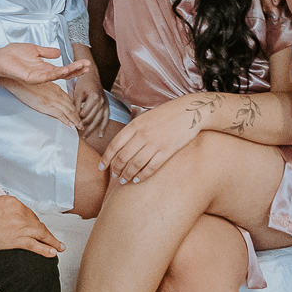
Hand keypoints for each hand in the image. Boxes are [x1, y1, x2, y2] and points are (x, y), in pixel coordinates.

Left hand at [0, 42, 90, 84]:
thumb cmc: (13, 54)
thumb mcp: (35, 50)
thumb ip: (47, 52)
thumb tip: (59, 52)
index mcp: (45, 68)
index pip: (63, 69)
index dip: (75, 67)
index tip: (86, 63)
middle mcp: (43, 74)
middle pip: (64, 74)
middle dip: (76, 70)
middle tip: (88, 66)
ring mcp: (38, 77)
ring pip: (58, 75)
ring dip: (70, 71)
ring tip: (81, 67)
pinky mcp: (32, 78)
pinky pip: (47, 76)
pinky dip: (56, 73)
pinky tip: (65, 69)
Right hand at [0, 78, 82, 129]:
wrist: (17, 80)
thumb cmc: (26, 81)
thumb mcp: (40, 85)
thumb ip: (47, 91)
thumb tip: (48, 98)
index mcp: (55, 88)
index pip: (68, 100)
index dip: (74, 108)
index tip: (77, 114)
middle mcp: (56, 94)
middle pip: (71, 106)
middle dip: (77, 115)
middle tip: (81, 123)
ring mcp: (52, 100)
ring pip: (68, 111)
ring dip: (75, 119)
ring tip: (79, 126)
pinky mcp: (46, 106)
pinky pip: (60, 115)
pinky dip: (67, 120)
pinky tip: (71, 124)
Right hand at [0, 194, 64, 257]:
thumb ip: (3, 209)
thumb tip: (7, 218)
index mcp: (13, 201)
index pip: (28, 213)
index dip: (34, 222)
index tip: (37, 228)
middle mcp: (19, 212)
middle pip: (36, 223)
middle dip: (45, 232)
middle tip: (53, 239)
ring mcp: (18, 225)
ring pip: (40, 233)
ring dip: (52, 241)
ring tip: (59, 247)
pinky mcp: (15, 239)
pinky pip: (35, 245)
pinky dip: (46, 249)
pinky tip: (53, 252)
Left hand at [72, 69, 108, 139]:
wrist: (92, 75)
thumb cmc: (84, 82)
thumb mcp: (77, 92)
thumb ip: (76, 105)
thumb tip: (73, 117)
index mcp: (94, 97)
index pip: (84, 113)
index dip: (78, 119)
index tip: (72, 124)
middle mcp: (102, 102)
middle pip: (92, 118)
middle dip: (84, 127)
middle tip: (77, 134)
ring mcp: (105, 104)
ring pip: (99, 121)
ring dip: (92, 130)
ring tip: (85, 137)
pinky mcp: (107, 106)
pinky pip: (106, 118)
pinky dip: (103, 127)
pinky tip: (100, 135)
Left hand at [101, 94, 217, 182]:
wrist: (190, 111)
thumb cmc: (167, 114)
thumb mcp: (146, 116)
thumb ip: (134, 129)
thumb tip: (121, 144)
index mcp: (135, 124)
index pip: (114, 144)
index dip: (106, 158)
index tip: (101, 167)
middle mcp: (142, 134)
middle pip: (123, 157)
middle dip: (116, 169)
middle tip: (115, 176)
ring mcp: (154, 143)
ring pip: (135, 164)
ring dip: (127, 175)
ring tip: (124, 181)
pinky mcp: (167, 151)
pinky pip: (151, 167)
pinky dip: (142, 176)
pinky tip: (138, 180)